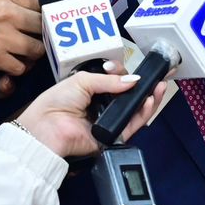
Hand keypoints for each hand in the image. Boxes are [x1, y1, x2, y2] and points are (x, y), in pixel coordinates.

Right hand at [0, 0, 44, 72]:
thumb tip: (34, 8)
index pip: (40, 1)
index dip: (46, 14)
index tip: (48, 21)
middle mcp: (4, 10)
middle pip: (43, 25)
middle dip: (42, 35)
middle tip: (38, 39)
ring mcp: (0, 34)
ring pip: (36, 49)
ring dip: (33, 54)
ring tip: (25, 53)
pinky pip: (20, 67)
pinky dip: (17, 68)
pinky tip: (9, 62)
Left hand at [16, 70, 166, 156]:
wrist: (46, 128)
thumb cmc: (56, 102)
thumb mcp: (82, 81)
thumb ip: (110, 81)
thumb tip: (134, 79)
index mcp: (92, 91)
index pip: (115, 81)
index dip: (122, 73)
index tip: (121, 68)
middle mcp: (102, 106)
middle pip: (129, 96)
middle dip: (144, 86)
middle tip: (159, 76)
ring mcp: (108, 122)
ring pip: (135, 111)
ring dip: (149, 99)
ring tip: (159, 87)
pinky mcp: (112, 137)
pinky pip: (131, 125)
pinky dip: (143, 113)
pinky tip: (149, 101)